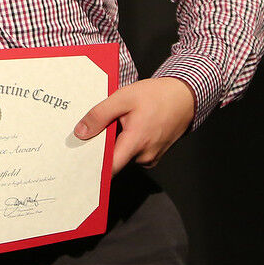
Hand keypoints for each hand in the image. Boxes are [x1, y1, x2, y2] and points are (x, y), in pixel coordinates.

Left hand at [73, 77, 195, 174]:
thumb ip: (100, 115)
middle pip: (114, 160)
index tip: (79, 162)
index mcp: (136, 142)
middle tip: (93, 132)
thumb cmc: (156, 96)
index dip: (93, 167)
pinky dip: (127, 143)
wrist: (184, 97)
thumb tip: (81, 132)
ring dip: (116, 143)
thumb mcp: (123, 98)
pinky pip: (134, 153)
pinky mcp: (154, 154)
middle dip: (102, 148)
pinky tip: (127, 127)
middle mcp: (145, 156)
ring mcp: (151, 157)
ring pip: (124, 155)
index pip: (110, 168)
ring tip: (116, 124)